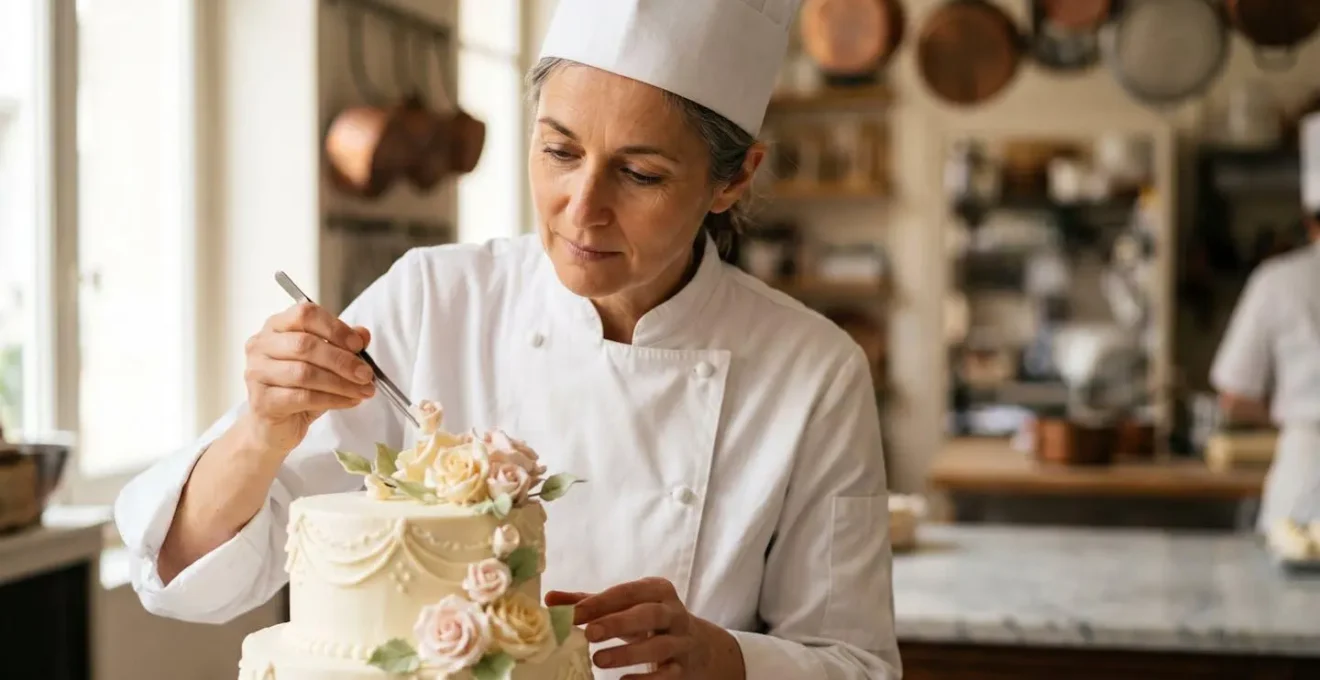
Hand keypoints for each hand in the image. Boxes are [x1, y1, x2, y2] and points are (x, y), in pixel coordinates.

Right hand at [241, 302, 375, 452]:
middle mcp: (261, 345)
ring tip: (363, 390)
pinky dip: (332, 399)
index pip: (305, 314)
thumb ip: (342, 345)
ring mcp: (257, 373)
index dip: (335, 328)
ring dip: (341, 382)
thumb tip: (363, 334)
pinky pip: (303, 397)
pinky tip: (350, 401)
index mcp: (276, 326)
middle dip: (342, 360)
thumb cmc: (299, 389)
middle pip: (305, 345)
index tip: (358, 345)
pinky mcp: (262, 401)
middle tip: (366, 374)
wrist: (274, 426)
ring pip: (305, 373)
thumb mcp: (325, 363)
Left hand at [546, 577, 740, 678]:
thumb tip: (550, 599)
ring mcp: (681, 641)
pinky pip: (668, 674)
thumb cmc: (650, 621)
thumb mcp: (626, 607)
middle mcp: (673, 612)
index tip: (573, 614)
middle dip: (618, 623)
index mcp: (656, 591)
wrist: (697, 646)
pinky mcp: (683, 667)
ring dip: (628, 653)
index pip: (627, 592)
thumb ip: (590, 602)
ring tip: (598, 660)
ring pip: (659, 645)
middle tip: (589, 634)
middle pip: (648, 614)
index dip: (600, 602)